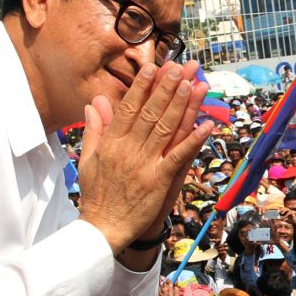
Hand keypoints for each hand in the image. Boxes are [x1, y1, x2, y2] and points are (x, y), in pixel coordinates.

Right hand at [77, 61, 214, 254]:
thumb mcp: (89, 159)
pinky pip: (178, 157)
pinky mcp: (158, 181)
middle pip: (150, 112)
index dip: (142, 86)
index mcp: (111, 143)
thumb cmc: (96, 195)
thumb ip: (95, 130)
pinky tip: (206, 125)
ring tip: (195, 84)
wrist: (102, 228)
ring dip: (182, 105)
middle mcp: (128, 150)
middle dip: (167, 87)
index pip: (128, 108)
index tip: (153, 66)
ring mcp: (144, 165)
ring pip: (165, 129)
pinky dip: (193, 140)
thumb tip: (94, 103)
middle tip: (181, 67)